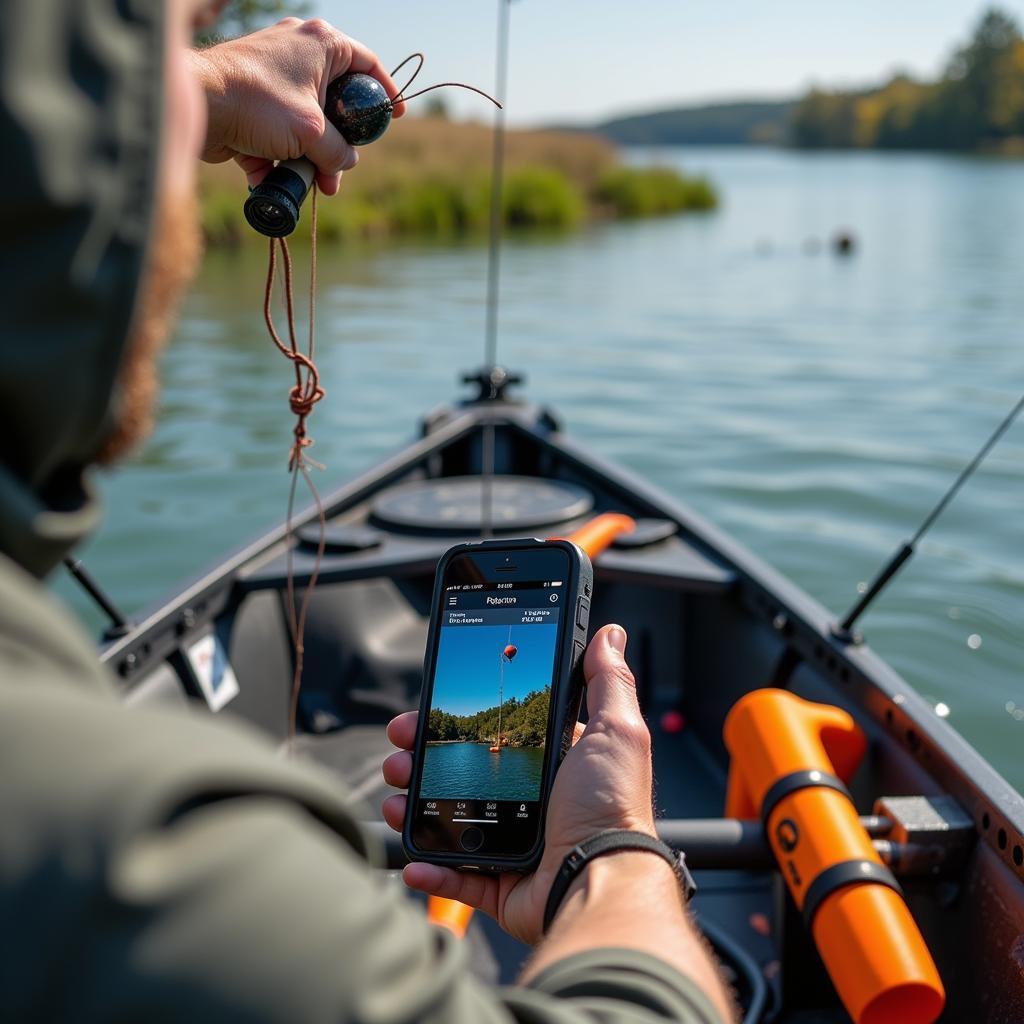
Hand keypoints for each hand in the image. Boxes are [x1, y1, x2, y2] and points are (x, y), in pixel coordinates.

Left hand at [191, 18, 405, 194]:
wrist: (199, 104)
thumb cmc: (258, 103)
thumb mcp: (312, 132)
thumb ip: (338, 152)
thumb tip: (345, 164)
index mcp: (321, 44)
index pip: (366, 63)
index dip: (384, 91)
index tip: (394, 117)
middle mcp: (299, 53)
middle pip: (337, 103)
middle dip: (340, 145)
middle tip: (342, 169)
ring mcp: (275, 78)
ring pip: (308, 124)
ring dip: (311, 159)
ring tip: (312, 186)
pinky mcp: (254, 102)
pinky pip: (279, 133)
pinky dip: (279, 158)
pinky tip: (273, 178)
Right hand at [382, 624, 655, 945]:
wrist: (601, 879)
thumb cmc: (612, 807)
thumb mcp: (615, 730)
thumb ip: (608, 681)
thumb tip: (609, 634)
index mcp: (555, 766)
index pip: (494, 734)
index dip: (457, 723)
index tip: (426, 713)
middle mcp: (534, 803)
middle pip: (462, 775)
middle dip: (422, 761)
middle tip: (401, 755)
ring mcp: (513, 844)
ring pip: (449, 821)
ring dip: (415, 807)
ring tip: (398, 798)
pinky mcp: (502, 884)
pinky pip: (456, 875)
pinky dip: (430, 868)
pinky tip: (414, 858)